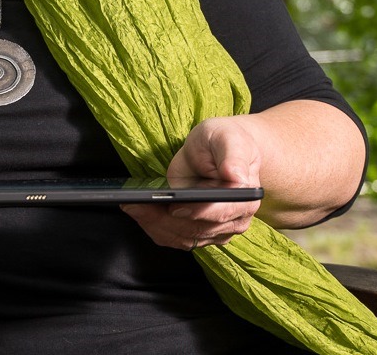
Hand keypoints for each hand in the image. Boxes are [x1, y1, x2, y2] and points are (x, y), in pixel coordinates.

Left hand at [121, 116, 262, 250]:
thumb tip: (235, 177)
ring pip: (185, 237)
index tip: (173, 207)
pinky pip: (179, 238)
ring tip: (132, 207)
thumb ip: (232, 156)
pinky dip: (158, 229)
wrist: (220, 150)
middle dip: (164, 219)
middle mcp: (235, 218)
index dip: (197, 212)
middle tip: (135, 204)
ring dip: (156, 226)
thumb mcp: (228, 138)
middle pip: (197, 229)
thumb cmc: (225, 141)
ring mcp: (219, 228)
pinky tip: (141, 215)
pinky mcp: (203, 231)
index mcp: (245, 196)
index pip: (221, 212)